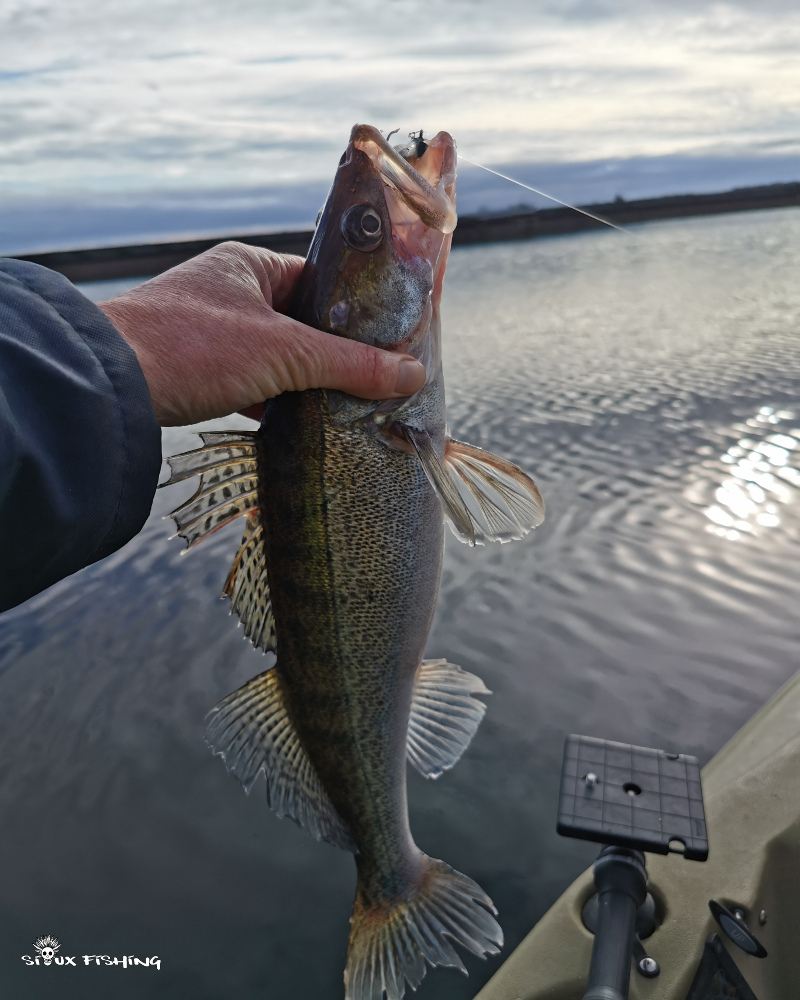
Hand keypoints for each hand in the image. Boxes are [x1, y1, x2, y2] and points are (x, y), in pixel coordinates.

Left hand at [98, 241, 425, 426]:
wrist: (108, 386)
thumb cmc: (193, 347)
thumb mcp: (284, 353)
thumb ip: (350, 363)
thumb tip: (411, 373)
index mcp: (249, 266)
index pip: (319, 280)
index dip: (356, 311)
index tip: (389, 342)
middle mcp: (227, 291)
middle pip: (300, 323)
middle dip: (332, 355)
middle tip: (373, 381)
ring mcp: (207, 332)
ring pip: (274, 357)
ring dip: (302, 383)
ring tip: (345, 407)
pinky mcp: (193, 370)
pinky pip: (248, 384)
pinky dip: (272, 403)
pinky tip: (297, 426)